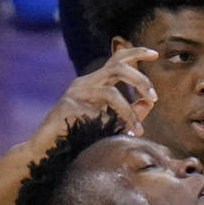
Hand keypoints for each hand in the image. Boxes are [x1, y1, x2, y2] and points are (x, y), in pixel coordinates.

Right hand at [25, 46, 158, 155]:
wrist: (48, 151)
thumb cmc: (81, 137)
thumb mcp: (111, 122)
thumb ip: (131, 112)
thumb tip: (149, 101)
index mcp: (95, 82)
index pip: (117, 60)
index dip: (136, 53)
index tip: (155, 53)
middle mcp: (85, 82)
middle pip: (117, 68)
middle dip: (140, 80)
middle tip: (155, 98)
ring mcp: (74, 93)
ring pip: (111, 92)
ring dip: (128, 112)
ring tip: (138, 130)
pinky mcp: (66, 106)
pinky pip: (96, 113)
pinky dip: (110, 127)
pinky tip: (107, 139)